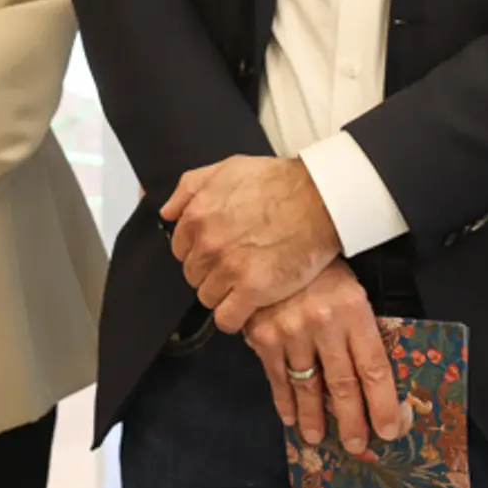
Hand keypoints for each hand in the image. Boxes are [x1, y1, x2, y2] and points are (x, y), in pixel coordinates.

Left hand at [161, 155, 341, 332]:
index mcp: (198, 215)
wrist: (319, 199)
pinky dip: (233, 318)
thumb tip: (168, 212)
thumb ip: (189, 188)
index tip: (216, 254)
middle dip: (210, 273)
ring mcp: (229, 268)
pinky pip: (227, 318)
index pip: (180, 249)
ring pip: (207, 297)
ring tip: (244, 286)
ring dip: (222, 295)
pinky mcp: (254, 289)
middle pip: (193, 274)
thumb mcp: (225, 169)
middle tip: (235, 268)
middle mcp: (208, 243)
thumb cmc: (279, 182)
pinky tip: (245, 309)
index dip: (199, 253)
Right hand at [242, 261, 403, 456]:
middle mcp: (323, 324)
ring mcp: (289, 331)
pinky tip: (290, 417)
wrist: (271, 240)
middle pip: (343, 384)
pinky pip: (276, 375)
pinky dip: (283, 400)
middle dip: (352, 421)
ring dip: (315, 418)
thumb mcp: (350, 291)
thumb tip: (369, 382)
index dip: (383, 404)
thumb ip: (359, 331)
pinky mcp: (261, 334)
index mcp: (353, 311)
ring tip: (319, 438)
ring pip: (308, 385)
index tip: (389, 430)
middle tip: (357, 446)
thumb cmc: (319, 269)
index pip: (374, 368)